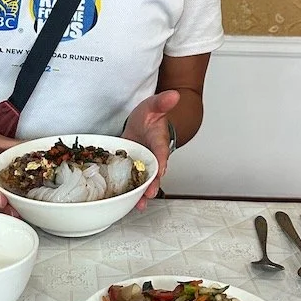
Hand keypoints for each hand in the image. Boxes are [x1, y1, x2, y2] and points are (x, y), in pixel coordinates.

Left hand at [122, 89, 178, 205]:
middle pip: (155, 172)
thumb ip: (162, 102)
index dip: (162, 161)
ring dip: (142, 193)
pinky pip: (132, 180)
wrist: (142, 122)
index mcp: (159, 141)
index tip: (161, 170)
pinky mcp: (132, 167)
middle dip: (153, 184)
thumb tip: (174, 95)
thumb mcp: (153, 105)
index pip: (162, 151)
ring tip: (139, 205)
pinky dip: (131, 191)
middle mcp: (153, 156)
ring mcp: (143, 163)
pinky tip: (126, 202)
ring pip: (145, 181)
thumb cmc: (149, 115)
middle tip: (150, 194)